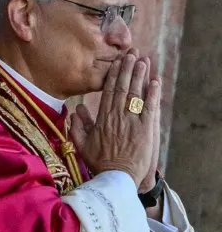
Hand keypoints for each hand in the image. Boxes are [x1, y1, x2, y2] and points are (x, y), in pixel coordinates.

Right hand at [70, 49, 160, 187]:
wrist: (116, 178)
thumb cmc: (99, 163)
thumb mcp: (82, 145)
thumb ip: (78, 126)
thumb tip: (76, 110)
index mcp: (102, 119)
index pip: (108, 91)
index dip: (113, 74)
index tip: (117, 62)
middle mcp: (117, 117)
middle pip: (123, 87)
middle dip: (128, 69)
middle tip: (132, 53)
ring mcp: (132, 122)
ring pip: (136, 94)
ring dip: (140, 76)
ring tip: (143, 60)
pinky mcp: (146, 129)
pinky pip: (150, 108)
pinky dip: (153, 94)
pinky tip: (155, 81)